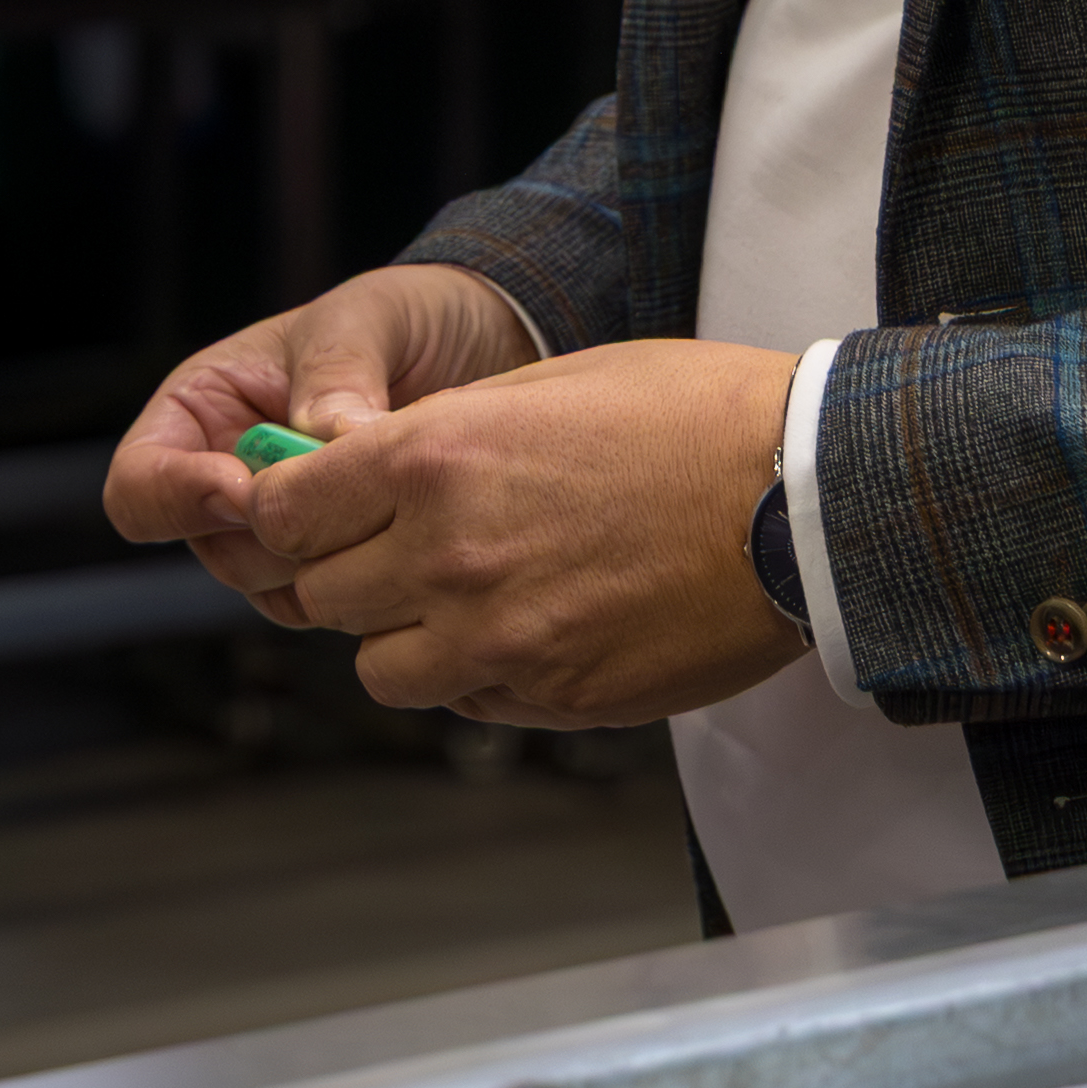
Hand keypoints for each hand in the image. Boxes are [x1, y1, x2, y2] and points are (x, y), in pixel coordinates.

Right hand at [105, 263, 539, 612]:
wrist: (481, 348)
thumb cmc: (403, 319)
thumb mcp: (363, 320)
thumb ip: (335, 372)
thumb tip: (321, 440)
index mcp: (200, 411)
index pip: (138, 486)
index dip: (178, 498)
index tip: (247, 487)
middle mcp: (225, 479)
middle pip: (207, 549)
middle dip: (273, 533)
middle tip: (345, 499)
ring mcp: (281, 528)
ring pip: (268, 585)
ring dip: (325, 559)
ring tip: (390, 502)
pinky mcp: (338, 561)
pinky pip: (328, 602)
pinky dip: (364, 582)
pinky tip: (410, 532)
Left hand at [238, 333, 808, 727]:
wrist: (805, 496)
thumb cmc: (689, 415)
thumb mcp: (544, 384)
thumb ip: (442, 434)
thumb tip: (371, 466)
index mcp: (432, 458)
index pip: (281, 512)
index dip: (281, 515)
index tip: (302, 512)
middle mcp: (447, 555)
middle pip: (319, 596)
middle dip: (342, 574)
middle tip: (388, 552)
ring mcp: (501, 638)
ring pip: (381, 669)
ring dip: (403, 638)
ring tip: (463, 598)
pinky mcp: (557, 696)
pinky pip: (468, 703)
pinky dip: (474, 677)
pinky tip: (528, 629)